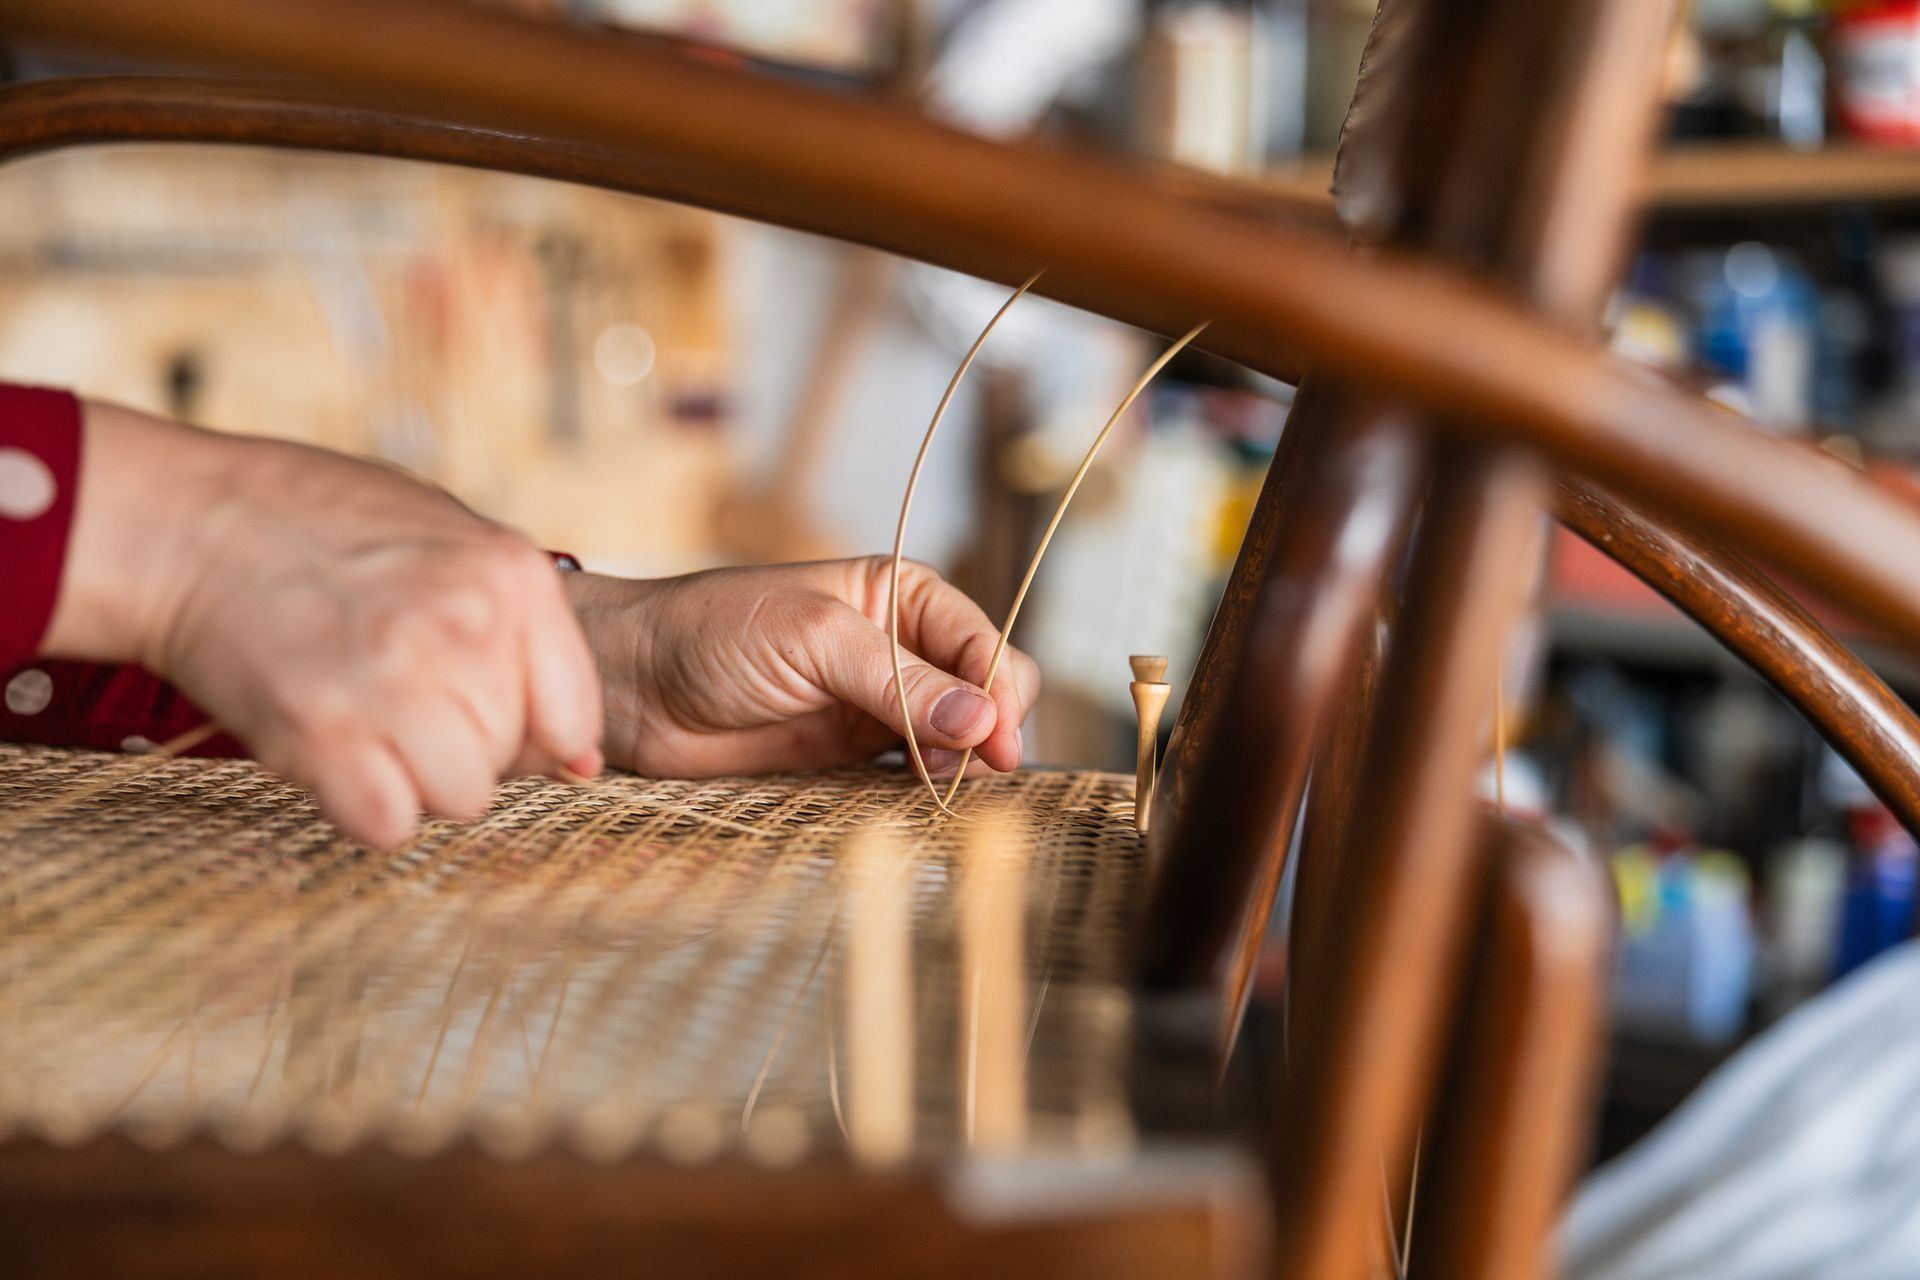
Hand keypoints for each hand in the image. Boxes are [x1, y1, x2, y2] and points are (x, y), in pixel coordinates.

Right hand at [42, 401, 603, 847]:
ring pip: (462, 800)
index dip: (535, 733)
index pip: (575, 716)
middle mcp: (466, 627)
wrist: (189, 522)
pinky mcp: (321, 732)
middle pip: (514, 759)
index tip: (487, 716)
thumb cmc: (325, 525)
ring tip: (374, 727)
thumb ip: (525, 632)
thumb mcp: (452, 540)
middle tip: (404, 701)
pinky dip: (365, 809)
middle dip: (467, 747)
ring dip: (420, 782)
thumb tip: (582, 758)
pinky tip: (338, 757)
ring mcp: (395, 681)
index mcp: (513, 577)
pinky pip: (388, 824)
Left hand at [563, 558, 1038, 777]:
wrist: (634, 686)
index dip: (1001, 693)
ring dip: (959, 767)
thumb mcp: (814, 638)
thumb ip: (897, 681)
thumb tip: (982, 721)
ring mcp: (880, 706)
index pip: (984, 643)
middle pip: (986, 694)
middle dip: (987, 731)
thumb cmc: (713, 633)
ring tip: (931, 786)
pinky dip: (926, 792)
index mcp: (903, 595)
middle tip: (959, 770)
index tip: (998, 744)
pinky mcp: (852, 757)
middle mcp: (902, 648)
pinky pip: (914, 776)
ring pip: (957, 741)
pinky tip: (914, 802)